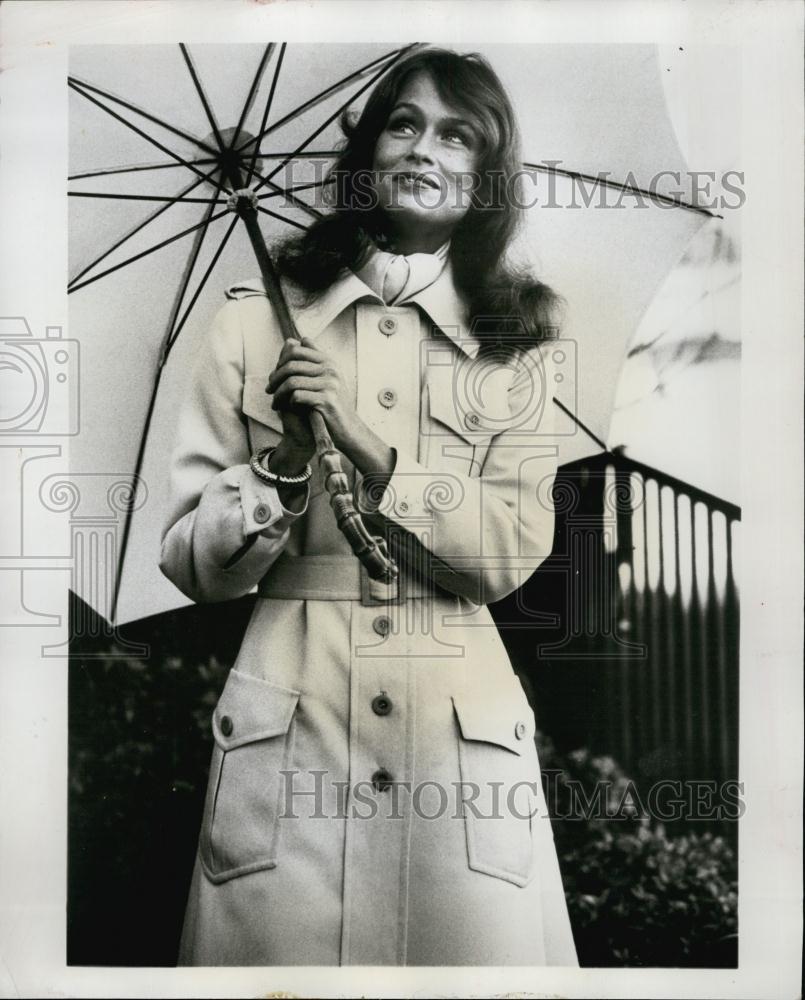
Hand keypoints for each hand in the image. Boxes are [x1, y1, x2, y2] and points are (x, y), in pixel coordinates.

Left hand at [267, 336, 395, 480]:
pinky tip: (288, 409)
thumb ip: (312, 359)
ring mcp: (330, 384)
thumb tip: (294, 340)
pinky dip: (288, 403)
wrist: (348, 428)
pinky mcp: (327, 400)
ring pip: (292, 382)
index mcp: (329, 361)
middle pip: (291, 365)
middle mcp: (331, 370)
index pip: (297, 350)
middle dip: (275, 378)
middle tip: (269, 390)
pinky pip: (297, 396)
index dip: (281, 361)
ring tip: (275, 403)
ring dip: (279, 394)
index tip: (275, 375)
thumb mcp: (326, 378)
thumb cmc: (333, 404)